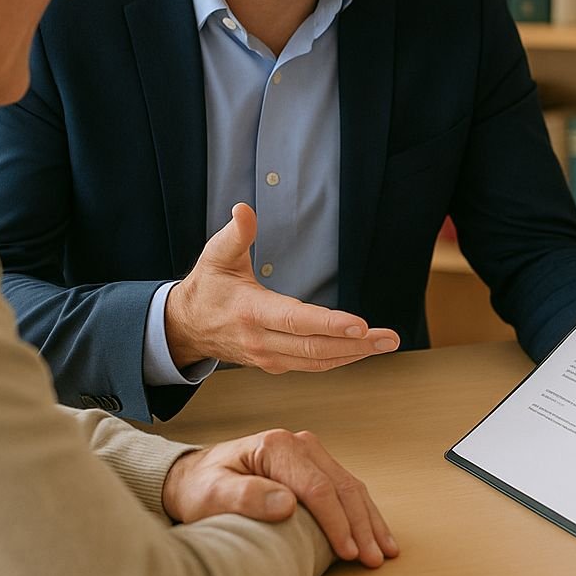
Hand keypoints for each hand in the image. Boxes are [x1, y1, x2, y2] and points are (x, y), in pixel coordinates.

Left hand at [162, 427, 398, 567]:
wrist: (197, 475)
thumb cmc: (203, 485)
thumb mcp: (212, 493)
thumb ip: (247, 496)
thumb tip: (288, 504)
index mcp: (277, 446)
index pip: (317, 487)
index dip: (336, 522)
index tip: (347, 551)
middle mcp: (300, 444)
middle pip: (341, 486)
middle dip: (361, 525)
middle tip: (373, 557)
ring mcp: (311, 453)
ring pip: (351, 486)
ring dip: (370, 520)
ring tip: (384, 550)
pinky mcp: (316, 465)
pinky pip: (347, 488)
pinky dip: (364, 512)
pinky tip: (375, 532)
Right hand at [164, 203, 399, 371]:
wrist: (185, 327)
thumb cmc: (207, 287)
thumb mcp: (216, 256)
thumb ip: (235, 234)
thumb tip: (244, 209)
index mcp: (251, 312)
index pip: (295, 321)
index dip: (329, 324)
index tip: (360, 324)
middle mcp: (262, 340)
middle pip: (315, 348)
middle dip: (356, 344)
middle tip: (389, 338)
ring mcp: (269, 357)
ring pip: (317, 361)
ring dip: (354, 354)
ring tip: (386, 344)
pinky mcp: (275, 364)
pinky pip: (312, 366)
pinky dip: (339, 360)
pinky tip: (361, 350)